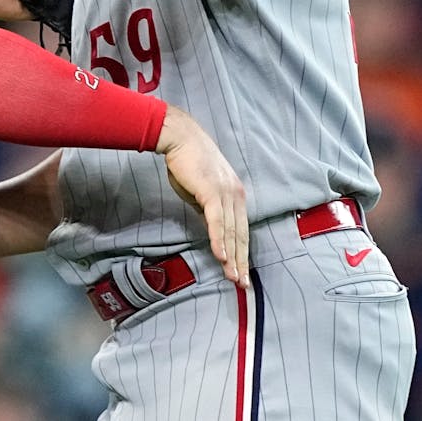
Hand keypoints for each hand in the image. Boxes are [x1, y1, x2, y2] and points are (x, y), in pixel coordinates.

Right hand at [154, 107, 249, 286]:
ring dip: (232, 257)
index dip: (242, 252)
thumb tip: (211, 226)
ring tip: (233, 277)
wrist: (179, 138)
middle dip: (241, 261)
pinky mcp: (212, 192)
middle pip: (240, 234)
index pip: (241, 229)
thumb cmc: (187, 162)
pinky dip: (220, 240)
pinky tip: (221, 256)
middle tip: (242, 283)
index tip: (241, 271)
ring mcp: (225, 193)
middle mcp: (236, 195)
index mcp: (235, 194)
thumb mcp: (201, 190)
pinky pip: (217, 222)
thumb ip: (209, 208)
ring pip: (231, 232)